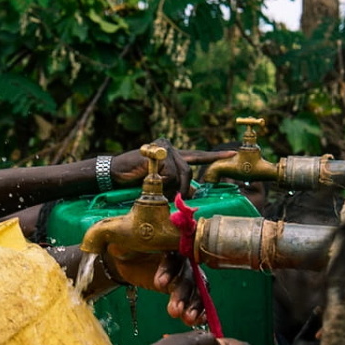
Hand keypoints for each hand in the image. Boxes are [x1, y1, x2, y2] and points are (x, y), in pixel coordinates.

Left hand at [104, 245, 203, 325]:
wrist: (127, 259)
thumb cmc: (125, 247)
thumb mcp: (122, 244)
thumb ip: (124, 245)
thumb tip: (117, 245)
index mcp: (169, 243)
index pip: (174, 255)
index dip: (169, 270)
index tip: (158, 284)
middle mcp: (182, 257)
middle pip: (188, 275)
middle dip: (182, 294)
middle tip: (175, 310)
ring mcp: (185, 273)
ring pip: (196, 289)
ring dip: (193, 305)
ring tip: (188, 319)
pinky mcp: (183, 288)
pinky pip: (196, 299)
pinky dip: (200, 310)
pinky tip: (198, 321)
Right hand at [111, 140, 235, 197]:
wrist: (112, 174)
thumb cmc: (132, 179)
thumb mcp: (158, 183)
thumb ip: (176, 183)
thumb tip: (194, 191)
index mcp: (171, 153)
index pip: (196, 155)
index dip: (214, 157)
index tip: (232, 155)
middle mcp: (169, 146)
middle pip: (188, 170)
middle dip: (184, 187)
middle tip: (176, 198)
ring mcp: (164, 146)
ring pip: (180, 173)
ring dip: (170, 187)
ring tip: (155, 188)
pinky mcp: (158, 151)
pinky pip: (169, 173)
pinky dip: (161, 182)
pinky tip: (147, 179)